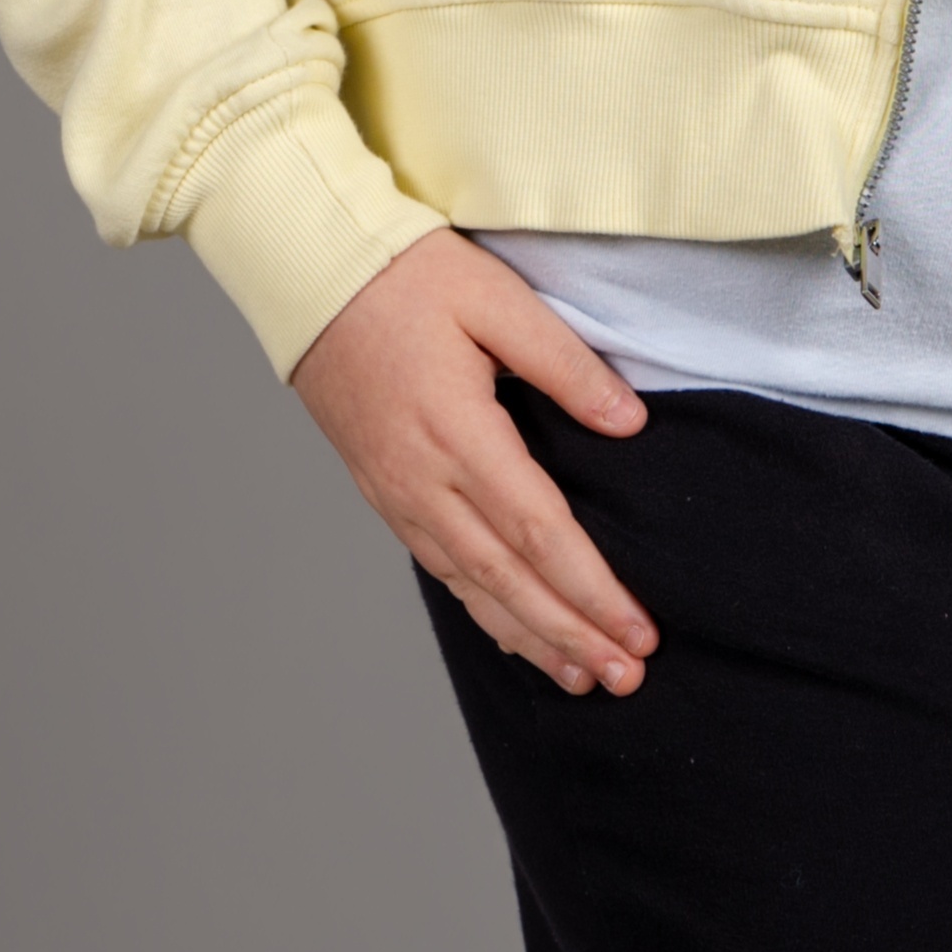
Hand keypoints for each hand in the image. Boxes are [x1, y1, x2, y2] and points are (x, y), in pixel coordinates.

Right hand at [291, 229, 658, 696]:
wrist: (313, 273)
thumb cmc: (407, 275)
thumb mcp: (496, 298)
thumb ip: (565, 364)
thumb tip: (629, 423)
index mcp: (458, 431)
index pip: (539, 532)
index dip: (592, 590)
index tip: (638, 632)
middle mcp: (423, 479)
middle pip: (508, 578)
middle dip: (572, 634)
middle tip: (628, 678)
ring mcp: (397, 492)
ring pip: (471, 585)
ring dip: (531, 636)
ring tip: (582, 676)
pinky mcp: (382, 492)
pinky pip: (440, 568)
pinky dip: (482, 609)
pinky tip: (513, 632)